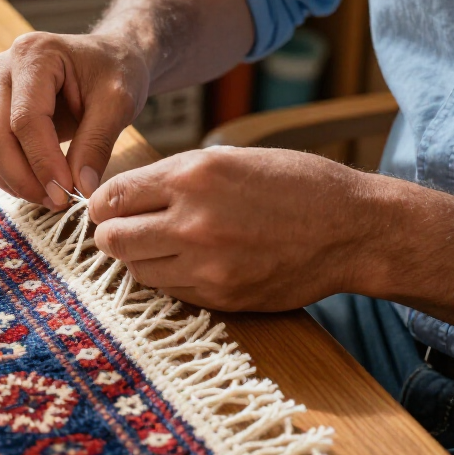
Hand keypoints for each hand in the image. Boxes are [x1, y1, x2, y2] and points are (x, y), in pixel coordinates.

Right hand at [0, 31, 150, 206]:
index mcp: (33, 54)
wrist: (109, 59)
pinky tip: (41, 184)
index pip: (25, 120)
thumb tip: (80, 189)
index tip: (66, 194)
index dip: (43, 162)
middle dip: (23, 178)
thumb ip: (97, 143)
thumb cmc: (116, 71)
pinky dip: (10, 177)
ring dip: (15, 182)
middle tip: (58, 201)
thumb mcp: (118, 103)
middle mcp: (2, 69)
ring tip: (53, 195)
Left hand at [88, 146, 369, 311]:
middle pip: (112, 240)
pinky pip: (170, 291)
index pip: (112, 197)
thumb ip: (174, 176)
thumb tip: (123, 195)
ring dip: (140, 259)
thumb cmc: (294, 184)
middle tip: (124, 231)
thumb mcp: (231, 158)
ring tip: (163, 245)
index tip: (105, 208)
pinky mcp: (221, 296)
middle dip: (110, 235)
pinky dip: (171, 278)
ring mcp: (207, 263)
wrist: (352, 229)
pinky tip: (192, 262)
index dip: (101, 205)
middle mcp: (193, 220)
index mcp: (193, 175)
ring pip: (136, 270)